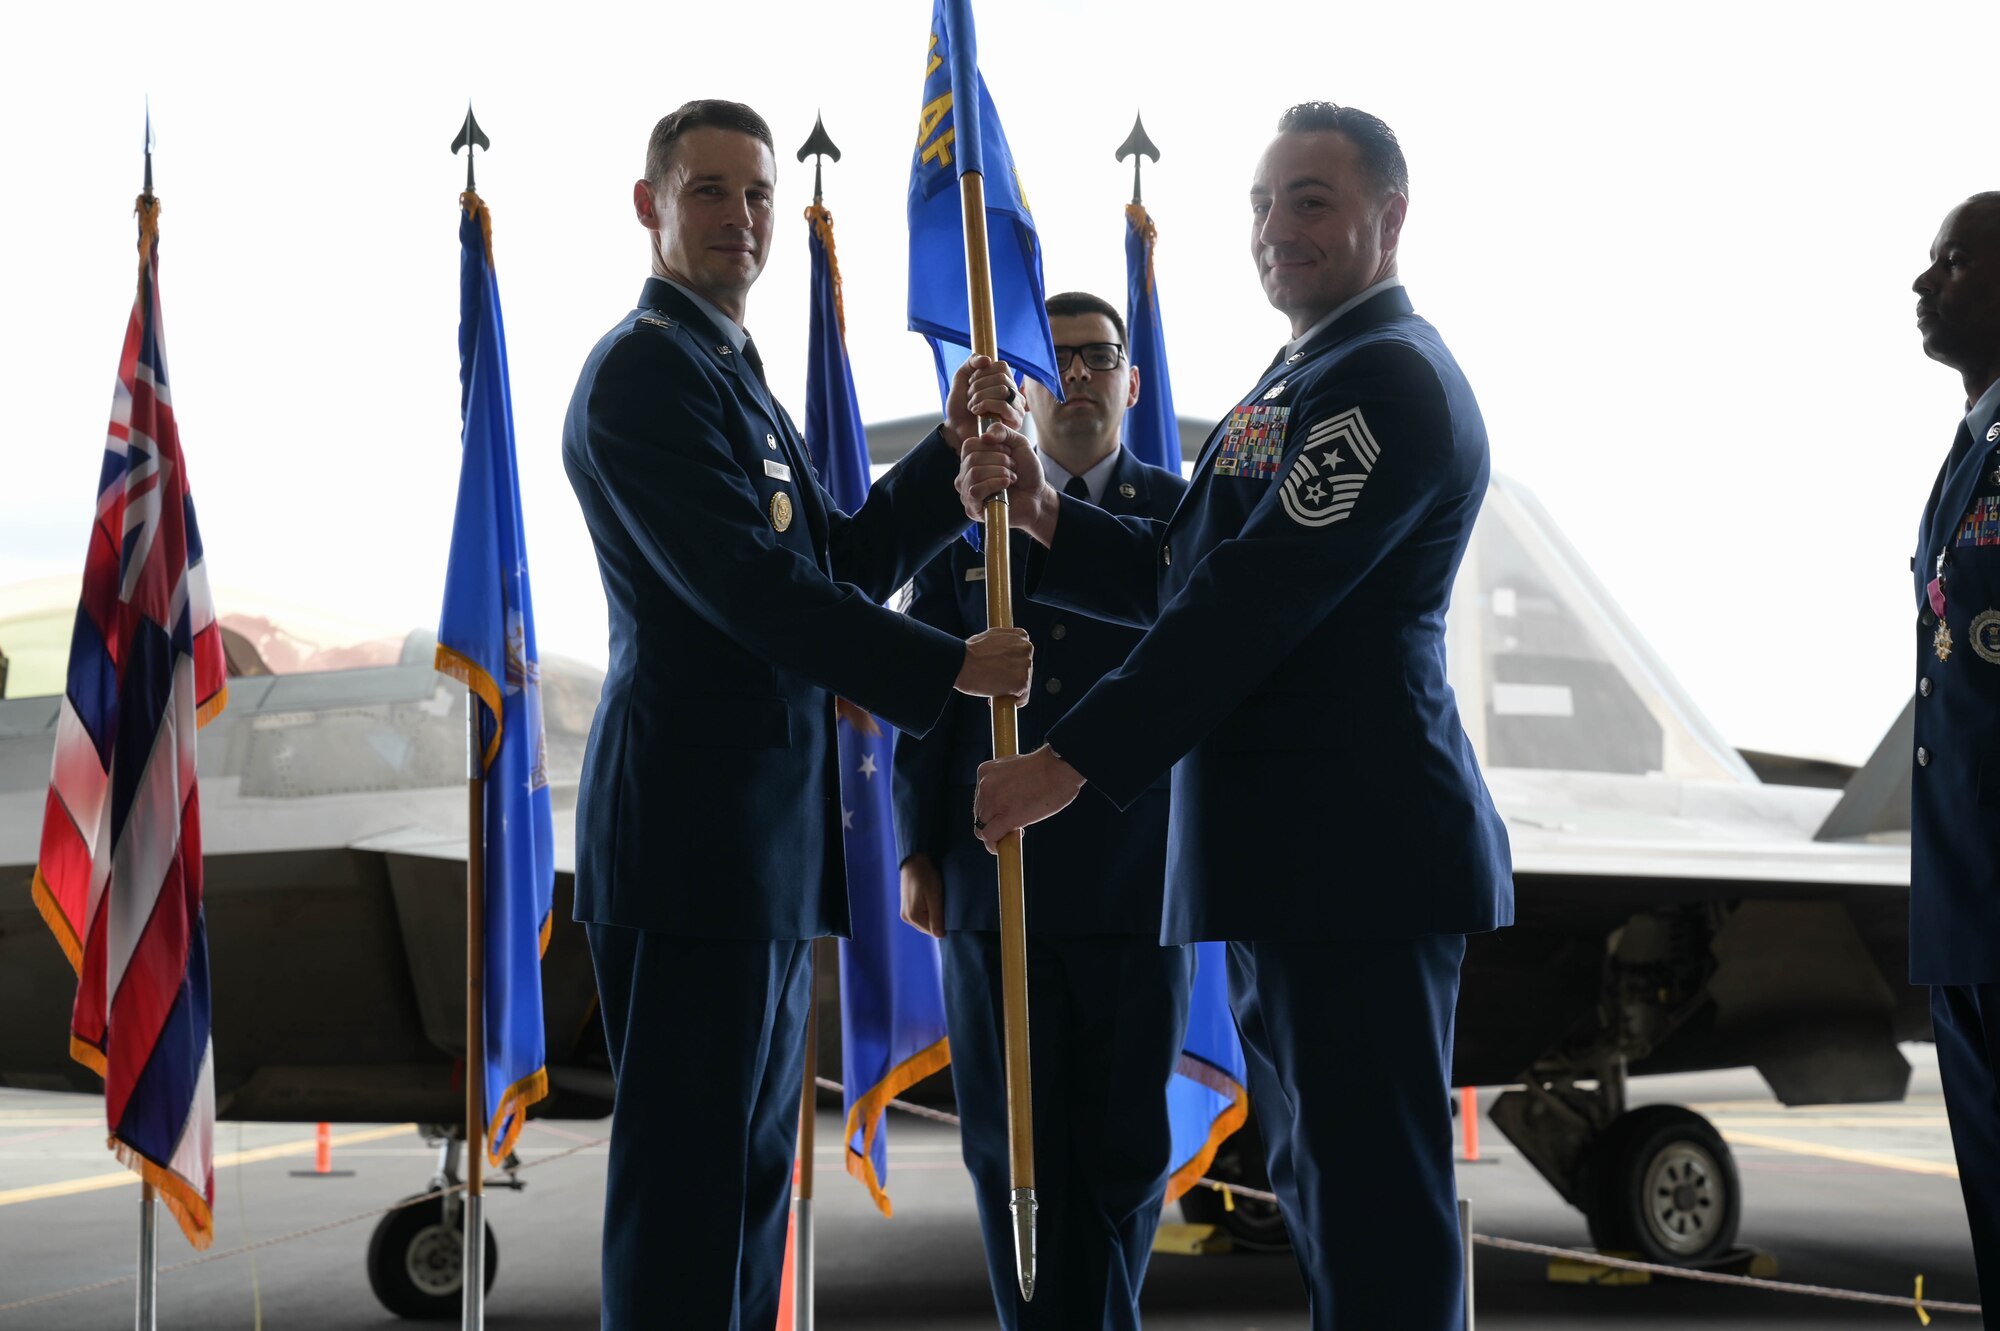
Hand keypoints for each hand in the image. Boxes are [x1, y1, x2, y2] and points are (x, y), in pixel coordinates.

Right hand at [900, 854, 945, 938]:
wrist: (914, 860)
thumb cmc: (925, 875)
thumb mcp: (934, 895)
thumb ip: (937, 916)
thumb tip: (940, 937)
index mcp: (912, 916)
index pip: (934, 931)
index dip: (944, 923)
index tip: (949, 910)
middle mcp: (906, 918)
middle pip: (929, 928)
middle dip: (939, 919)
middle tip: (944, 903)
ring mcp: (906, 913)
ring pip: (926, 922)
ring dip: (935, 914)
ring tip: (938, 899)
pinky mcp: (907, 908)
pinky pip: (922, 916)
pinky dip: (930, 911)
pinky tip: (933, 899)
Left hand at [943, 355, 1023, 448]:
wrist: (956, 428)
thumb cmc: (961, 406)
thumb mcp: (962, 377)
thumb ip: (972, 362)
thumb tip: (987, 360)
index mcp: (1006, 382)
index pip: (1002, 366)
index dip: (982, 372)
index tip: (971, 383)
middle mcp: (1015, 394)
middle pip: (1001, 378)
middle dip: (979, 386)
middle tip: (970, 398)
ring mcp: (1017, 408)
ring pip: (1002, 390)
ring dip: (980, 397)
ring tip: (972, 406)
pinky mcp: (1015, 422)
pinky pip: (1003, 406)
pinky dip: (985, 406)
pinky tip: (977, 412)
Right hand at [955, 423, 1059, 543]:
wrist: (1037, 496)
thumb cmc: (1027, 472)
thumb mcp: (1019, 444)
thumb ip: (1002, 432)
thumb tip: (984, 436)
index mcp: (973, 459)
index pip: (969, 445)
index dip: (992, 446)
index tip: (1008, 453)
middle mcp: (966, 475)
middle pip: (972, 459)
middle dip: (999, 460)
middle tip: (1013, 467)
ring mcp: (967, 492)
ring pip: (974, 473)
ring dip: (999, 473)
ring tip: (1012, 478)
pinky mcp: (972, 508)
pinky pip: (975, 491)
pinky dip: (994, 484)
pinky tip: (1006, 485)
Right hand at [955, 627, 1031, 705]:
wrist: (961, 662)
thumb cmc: (968, 652)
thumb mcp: (989, 637)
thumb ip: (1002, 643)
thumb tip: (1003, 653)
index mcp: (1020, 636)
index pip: (1023, 653)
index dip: (1012, 663)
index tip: (1001, 670)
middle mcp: (1027, 648)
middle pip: (1025, 668)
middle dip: (1012, 676)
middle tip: (995, 681)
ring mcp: (1026, 665)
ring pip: (1024, 684)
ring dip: (1011, 689)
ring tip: (993, 690)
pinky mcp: (1022, 682)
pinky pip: (1022, 697)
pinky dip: (1013, 701)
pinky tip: (998, 700)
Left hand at [972, 745, 1085, 851]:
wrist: (1059, 768)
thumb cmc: (1045, 768)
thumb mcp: (1013, 768)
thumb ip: (1002, 784)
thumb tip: (1002, 804)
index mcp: (985, 772)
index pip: (980, 800)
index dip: (991, 811)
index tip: (1002, 814)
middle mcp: (985, 786)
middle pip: (980, 816)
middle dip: (994, 823)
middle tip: (1012, 824)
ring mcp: (995, 802)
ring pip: (982, 830)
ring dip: (997, 834)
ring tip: (1015, 831)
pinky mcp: (1007, 817)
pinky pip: (990, 837)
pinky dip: (995, 845)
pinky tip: (1005, 846)